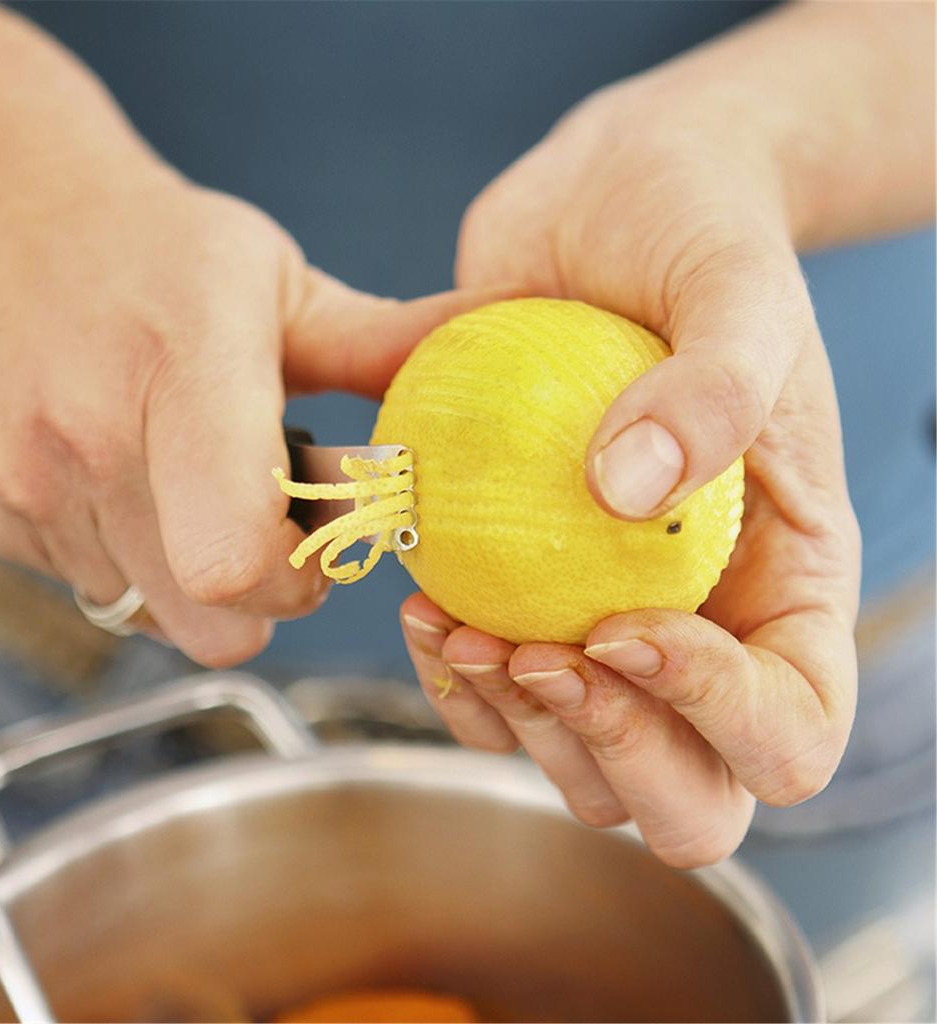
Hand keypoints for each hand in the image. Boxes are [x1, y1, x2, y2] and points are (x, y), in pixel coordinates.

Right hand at [0, 159, 484, 664]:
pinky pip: (95, 587)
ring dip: (198, 575)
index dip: (304, 577)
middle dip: (268, 597)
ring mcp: (24, 485)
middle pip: (211, 623)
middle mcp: (85, 440)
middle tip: (281, 525)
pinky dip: (136, 558)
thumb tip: (502, 334)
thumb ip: (387, 340)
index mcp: (182, 369)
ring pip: (153, 615)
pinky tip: (140, 482)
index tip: (329, 532)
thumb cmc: (154, 246)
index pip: (238, 556)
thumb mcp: (276, 279)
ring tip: (201, 485)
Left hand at [400, 59, 860, 865]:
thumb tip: (629, 494)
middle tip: (530, 654)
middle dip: (606, 751)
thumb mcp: (735, 286)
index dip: (713, 716)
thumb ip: (713, 386)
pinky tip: (418, 602)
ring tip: (453, 629)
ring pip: (577, 762)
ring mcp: (607, 617)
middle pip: (685, 794)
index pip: (788, 731)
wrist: (610, 206)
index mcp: (787, 585)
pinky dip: (450, 675)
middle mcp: (705, 626)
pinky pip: (492, 688)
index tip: (622, 623)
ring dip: (510, 727)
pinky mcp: (527, 588)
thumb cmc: (700, 234)